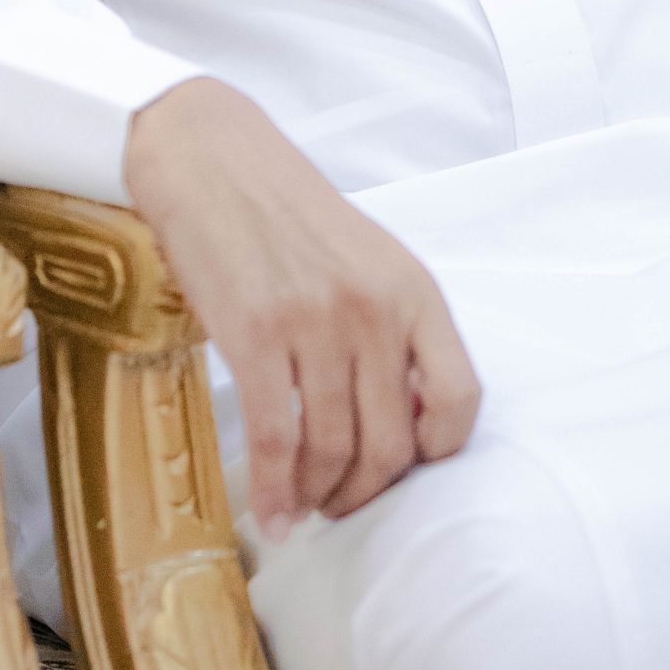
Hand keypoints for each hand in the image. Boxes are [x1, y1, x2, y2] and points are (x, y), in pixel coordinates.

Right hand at [125, 77, 480, 537]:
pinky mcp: (254, 334)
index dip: (436, 452)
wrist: (211, 159)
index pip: (459, 399)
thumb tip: (400, 423)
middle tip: (340, 503)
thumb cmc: (287, 212)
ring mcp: (315, 322)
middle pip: (391, 443)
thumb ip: (393, 327)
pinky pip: (276, 439)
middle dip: (365, 491)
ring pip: (332, 449)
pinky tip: (269, 510)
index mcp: (413, 289)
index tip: (404, 468)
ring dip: (317, 495)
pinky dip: (275, 489)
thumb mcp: (367, 259)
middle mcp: (374, 308)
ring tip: (302, 506)